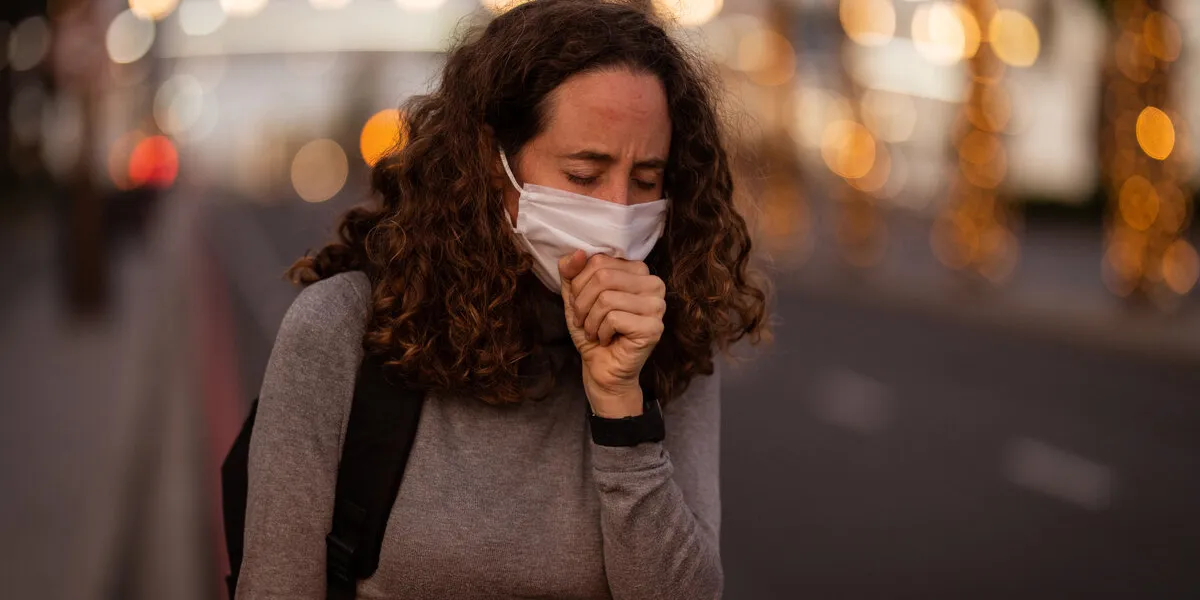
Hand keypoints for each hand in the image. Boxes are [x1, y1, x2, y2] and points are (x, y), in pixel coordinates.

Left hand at [558, 250, 666, 417]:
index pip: (599, 261)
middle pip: (603, 277)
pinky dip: (601, 332)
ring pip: (607, 298)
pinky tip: (607, 339)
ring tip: (594, 331)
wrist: (602, 368)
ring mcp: (658, 305)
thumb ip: (572, 272)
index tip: (581, 304)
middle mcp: (654, 283)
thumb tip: (578, 252)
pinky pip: (614, 318)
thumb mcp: (575, 296)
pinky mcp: (654, 327)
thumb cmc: (592, 329)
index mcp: (638, 270)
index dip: (579, 285)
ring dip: (590, 320)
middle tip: (584, 320)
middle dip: (582, 303)